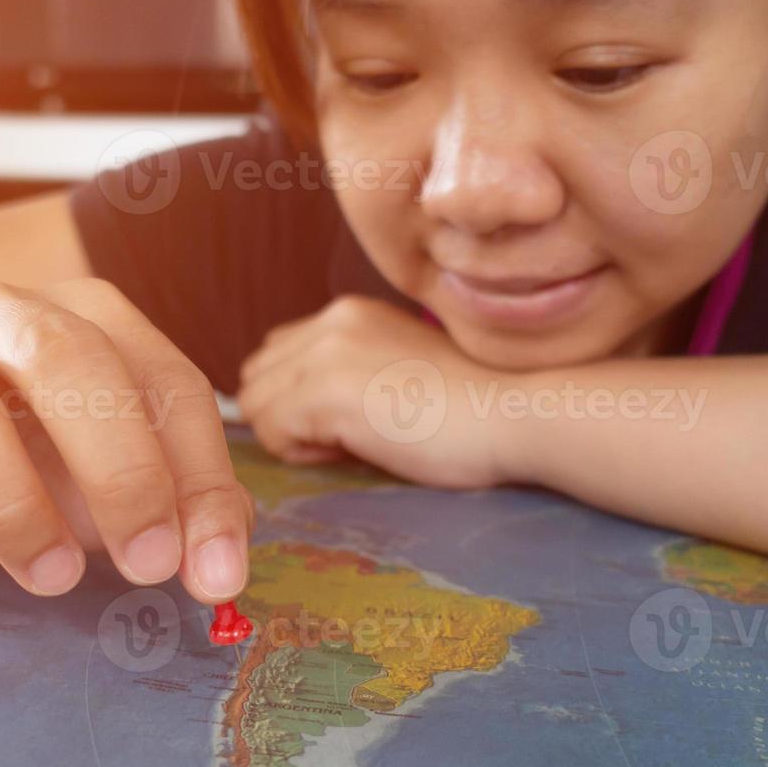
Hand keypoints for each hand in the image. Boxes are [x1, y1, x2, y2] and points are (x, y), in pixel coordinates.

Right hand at [0, 278, 252, 603]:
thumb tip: (223, 565)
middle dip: (120, 464)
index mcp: (88, 323)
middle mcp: (1, 320)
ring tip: (50, 573)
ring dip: (5, 488)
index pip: (164, 381)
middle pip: (66, 359)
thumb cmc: (28, 457)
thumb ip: (177, 506)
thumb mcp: (109, 481)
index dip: (200, 476)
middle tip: (148, 564)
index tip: (217, 572)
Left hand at [237, 296, 512, 488]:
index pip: (276, 355)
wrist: (512, 414)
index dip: (299, 399)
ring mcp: (325, 353)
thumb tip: (291, 410)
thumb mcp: (397, 369)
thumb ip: (346, 372)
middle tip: (347, 435)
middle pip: (255, 378)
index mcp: (348, 313)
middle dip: (286, 416)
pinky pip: (269, 432)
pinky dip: (301, 453)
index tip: (352, 419)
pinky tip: (356, 448)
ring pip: (255, 405)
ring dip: (292, 436)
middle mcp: (330, 321)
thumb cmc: (469, 409)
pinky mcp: (324, 391)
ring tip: (354, 441)